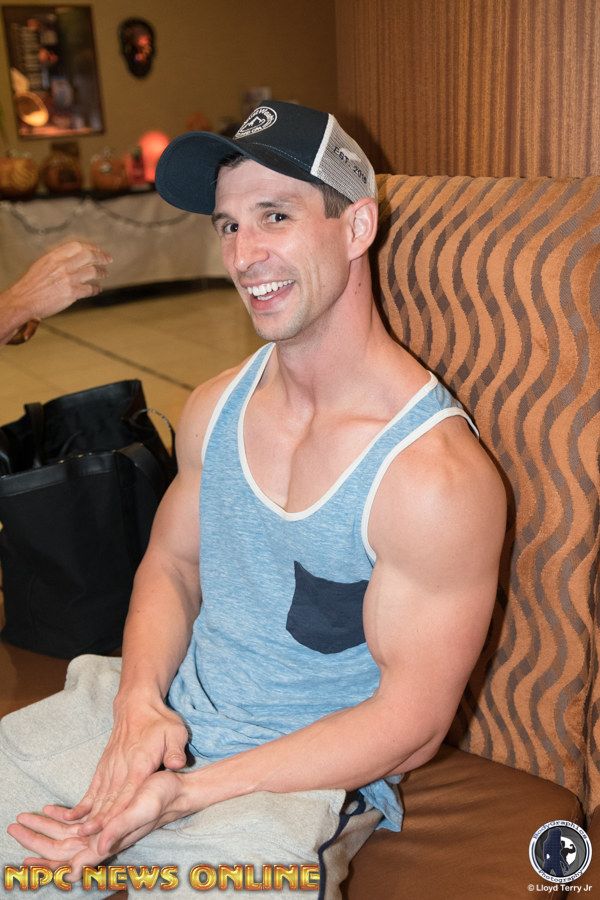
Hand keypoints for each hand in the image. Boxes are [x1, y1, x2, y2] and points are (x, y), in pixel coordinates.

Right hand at [6, 241, 111, 320]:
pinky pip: (89, 289)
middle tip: (108, 259)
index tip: (98, 250)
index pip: (77, 246)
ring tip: (104, 273)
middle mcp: (62, 266)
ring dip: (102, 272)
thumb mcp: (43, 264)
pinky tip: (97, 289)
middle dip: (101, 257)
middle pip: (89, 256)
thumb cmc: (32, 284)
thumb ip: (58, 259)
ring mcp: (68, 279)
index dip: (91, 247)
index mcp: (54, 257)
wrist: (24, 301)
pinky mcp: (71, 294)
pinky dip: (96, 289)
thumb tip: (74, 257)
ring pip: (92, 272)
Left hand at [8, 770, 186, 881]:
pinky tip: (50, 810)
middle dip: (38, 845)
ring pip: (67, 836)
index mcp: (111, 840)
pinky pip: (78, 823)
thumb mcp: (143, 808)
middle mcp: (105, 839)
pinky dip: (61, 818)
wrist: (178, 788)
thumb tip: (98, 846)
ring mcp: (105, 828)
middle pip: (64, 850)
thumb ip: (121, 827)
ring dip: (45, 831)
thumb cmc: (163, 796)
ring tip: (21, 822)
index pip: (76, 861)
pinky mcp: (107, 816)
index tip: (28, 870)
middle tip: (15, 833)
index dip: (53, 867)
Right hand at [49, 697, 189, 835]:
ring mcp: (111, 766)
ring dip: (91, 815)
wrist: (137, 705)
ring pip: (100, 796)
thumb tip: (177, 765)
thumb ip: (176, 750)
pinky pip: (94, 787)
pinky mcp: (104, 766)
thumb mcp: (175, 731)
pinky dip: (85, 803)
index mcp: (140, 762)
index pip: (129, 792)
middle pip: (111, 799)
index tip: (110, 830)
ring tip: (80, 835)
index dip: (120, 812)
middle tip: (90, 841)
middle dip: (101, 821)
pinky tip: (74, 818)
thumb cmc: (159, 722)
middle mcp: (122, 767)